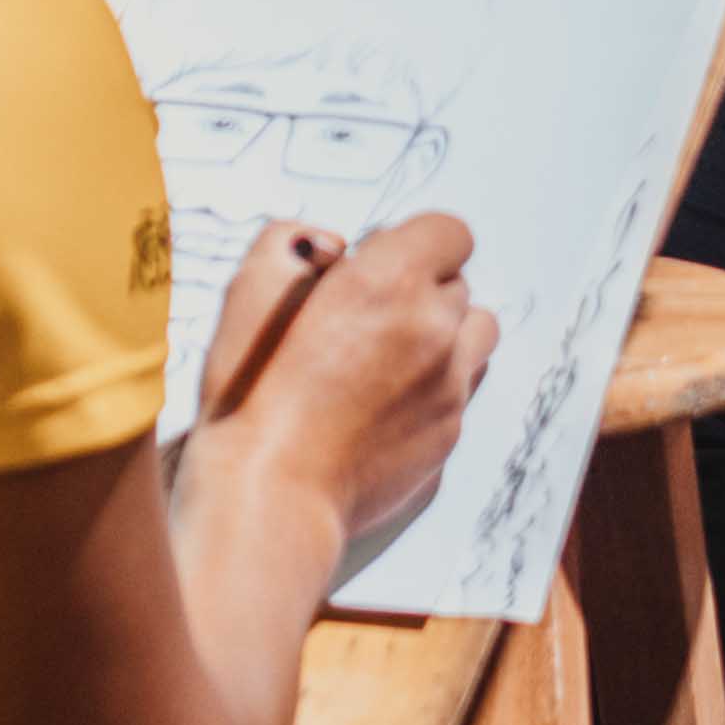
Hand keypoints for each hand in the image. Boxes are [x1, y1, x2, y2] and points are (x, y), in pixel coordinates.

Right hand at [200, 212, 492, 571]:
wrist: (270, 492)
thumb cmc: (252, 392)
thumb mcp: (249, 288)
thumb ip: (292, 239)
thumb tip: (333, 246)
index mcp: (390, 281)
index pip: (449, 232)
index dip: (411, 241)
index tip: (375, 261)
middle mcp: (434, 328)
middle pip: (457, 284)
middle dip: (418, 289)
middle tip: (365, 314)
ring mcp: (449, 386)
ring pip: (475, 335)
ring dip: (445, 333)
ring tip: (392, 354)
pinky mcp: (449, 434)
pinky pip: (461, 391)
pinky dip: (433, 387)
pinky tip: (382, 403)